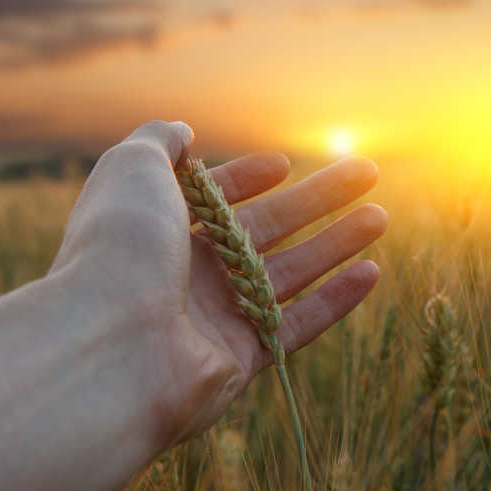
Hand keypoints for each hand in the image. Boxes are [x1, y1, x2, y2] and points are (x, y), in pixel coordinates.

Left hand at [50, 120, 386, 443]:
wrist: (111, 345)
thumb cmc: (121, 246)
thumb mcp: (132, 169)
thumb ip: (159, 141)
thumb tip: (183, 130)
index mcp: (161, 229)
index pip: (213, 200)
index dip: (247, 177)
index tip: (283, 163)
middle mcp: (188, 273)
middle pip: (266, 229)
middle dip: (317, 199)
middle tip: (365, 173)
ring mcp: (215, 318)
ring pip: (289, 274)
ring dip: (337, 244)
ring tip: (380, 217)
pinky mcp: (240, 360)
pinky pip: (296, 325)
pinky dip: (335, 301)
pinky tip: (371, 273)